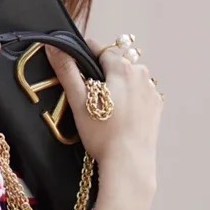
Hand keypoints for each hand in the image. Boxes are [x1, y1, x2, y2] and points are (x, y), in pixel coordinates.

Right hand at [44, 36, 161, 187]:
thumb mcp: (79, 100)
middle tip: (89, 97)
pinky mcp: (156, 107)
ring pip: (129, 79)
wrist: (128, 163)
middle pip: (116, 64)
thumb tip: (54, 46)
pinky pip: (139, 94)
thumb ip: (67, 70)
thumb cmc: (102, 134)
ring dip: (117, 85)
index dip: (84, 56)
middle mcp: (142, 75)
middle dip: (102, 74)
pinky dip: (129, 99)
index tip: (75, 68)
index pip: (100, 49)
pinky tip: (119, 116)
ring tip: (105, 109)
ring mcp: (151, 91)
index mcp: (123, 68)